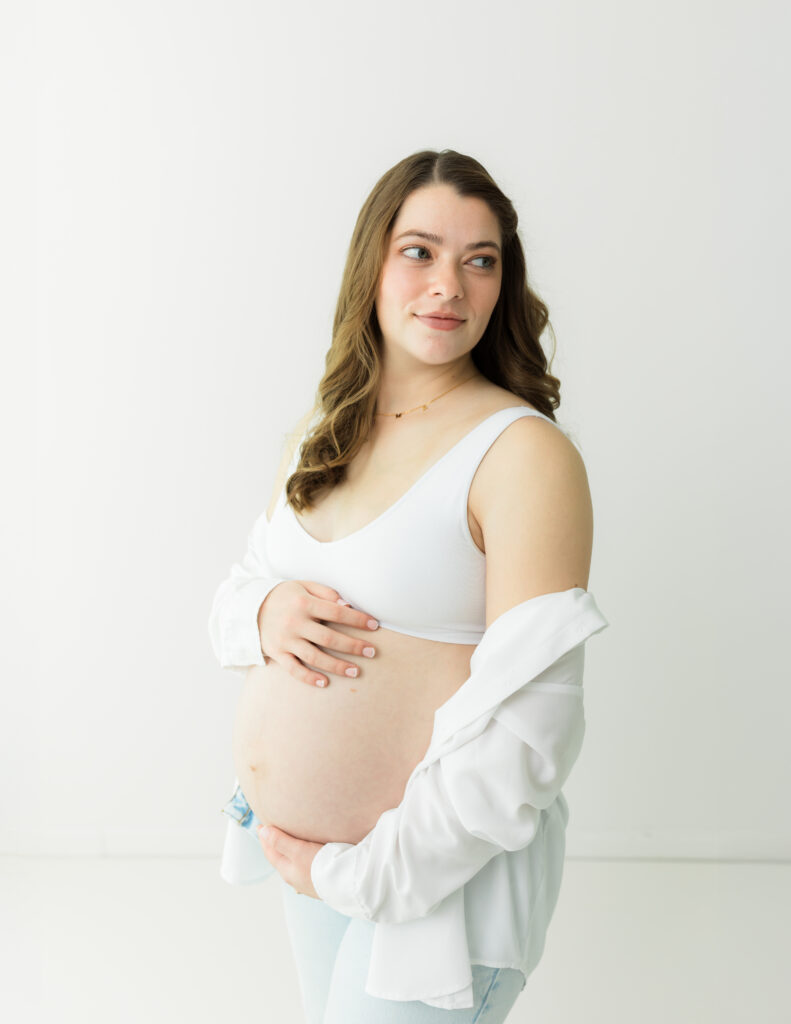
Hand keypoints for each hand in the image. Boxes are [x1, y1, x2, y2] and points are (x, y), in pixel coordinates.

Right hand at [256, 580, 379, 687]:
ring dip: (337, 666)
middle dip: (353, 646)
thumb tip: (347, 605)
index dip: (358, 620)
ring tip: (356, 671)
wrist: (249, 607)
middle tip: (372, 652)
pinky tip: (325, 683)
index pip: (336, 613)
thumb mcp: (303, 585)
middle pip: (329, 638)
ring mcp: (285, 640)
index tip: (375, 625)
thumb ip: (326, 592)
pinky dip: (309, 677)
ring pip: (315, 657)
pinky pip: (294, 669)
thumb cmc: (284, 595)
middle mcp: (295, 622)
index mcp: (303, 603)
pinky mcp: (277, 653)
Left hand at [258, 824, 322, 899]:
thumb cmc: (322, 866)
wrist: (348, 884)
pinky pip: (305, 867)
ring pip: (293, 864)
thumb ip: (280, 841)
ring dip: (288, 852)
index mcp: (287, 871)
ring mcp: (308, 881)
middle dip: (275, 846)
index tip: (260, 826)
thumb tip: (263, 831)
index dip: (264, 838)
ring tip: (288, 842)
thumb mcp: (298, 851)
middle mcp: (295, 878)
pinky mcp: (321, 880)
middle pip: (280, 859)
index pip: (270, 852)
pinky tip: (307, 858)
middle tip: (271, 832)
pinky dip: (301, 858)